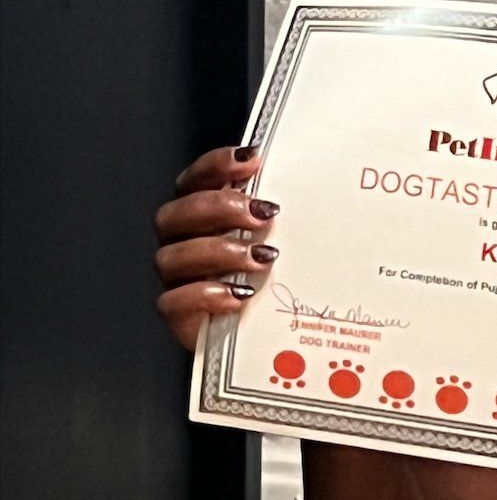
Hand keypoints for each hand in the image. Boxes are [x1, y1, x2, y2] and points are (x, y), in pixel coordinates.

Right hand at [153, 145, 280, 350]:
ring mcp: (178, 279)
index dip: (216, 165)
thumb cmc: (275, 283)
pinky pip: (173, 301)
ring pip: (171, 257)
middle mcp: (183, 242)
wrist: (267, 339)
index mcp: (203, 217)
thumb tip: (322, 187)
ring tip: (261, 259)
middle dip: (218, 207)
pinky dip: (205, 295)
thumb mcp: (284, 243)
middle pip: (175, 213)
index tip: (252, 160)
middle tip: (262, 214)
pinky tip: (238, 296)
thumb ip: (283, 217)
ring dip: (218, 252)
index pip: (195, 180)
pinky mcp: (179, 315)